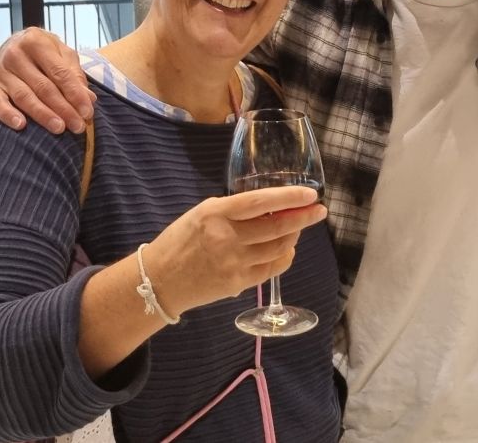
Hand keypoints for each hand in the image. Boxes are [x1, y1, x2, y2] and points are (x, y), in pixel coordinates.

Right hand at [0, 27, 95, 133]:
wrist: (15, 43)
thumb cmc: (45, 51)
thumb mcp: (63, 54)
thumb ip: (75, 74)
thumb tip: (88, 99)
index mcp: (36, 42)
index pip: (59, 72)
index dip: (75, 94)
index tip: (87, 112)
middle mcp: (15, 54)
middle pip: (43, 87)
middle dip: (63, 109)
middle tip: (77, 126)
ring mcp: (1, 71)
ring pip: (24, 97)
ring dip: (43, 115)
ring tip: (59, 129)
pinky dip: (8, 115)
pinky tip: (21, 126)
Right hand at [145, 186, 326, 315]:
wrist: (160, 280)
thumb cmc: (179, 241)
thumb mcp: (202, 214)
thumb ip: (233, 210)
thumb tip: (270, 206)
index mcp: (216, 213)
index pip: (260, 202)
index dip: (289, 198)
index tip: (310, 194)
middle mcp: (227, 238)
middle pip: (277, 227)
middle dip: (303, 218)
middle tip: (318, 211)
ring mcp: (234, 263)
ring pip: (278, 248)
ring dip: (294, 236)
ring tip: (298, 227)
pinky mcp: (238, 283)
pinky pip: (272, 268)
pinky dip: (284, 256)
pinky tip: (286, 249)